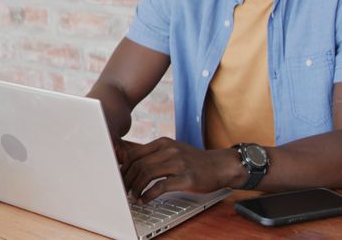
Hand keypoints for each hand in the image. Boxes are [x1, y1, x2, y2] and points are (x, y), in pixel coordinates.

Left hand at [119, 137, 241, 202]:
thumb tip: (133, 166)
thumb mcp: (174, 150)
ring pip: (147, 174)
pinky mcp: (186, 178)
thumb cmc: (195, 161)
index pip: (135, 153)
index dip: (124, 168)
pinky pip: (161, 186)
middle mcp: (169, 150)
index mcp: (163, 143)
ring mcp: (178, 163)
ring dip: (136, 188)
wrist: (220, 165)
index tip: (121, 178)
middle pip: (139, 164)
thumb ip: (156, 155)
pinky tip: (145, 199)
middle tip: (125, 190)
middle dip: (128, 180)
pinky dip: (149, 195)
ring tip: (134, 196)